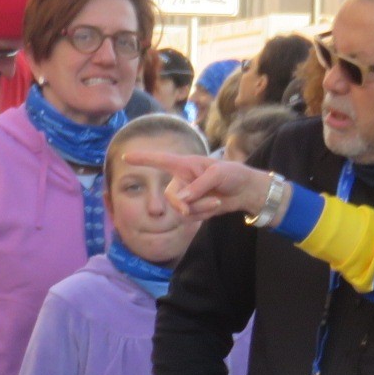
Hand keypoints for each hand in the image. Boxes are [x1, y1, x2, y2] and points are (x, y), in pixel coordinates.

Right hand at [124, 150, 274, 221]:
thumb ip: (198, 186)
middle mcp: (182, 180)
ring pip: (181, 209)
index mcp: (185, 165)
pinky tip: (215, 207)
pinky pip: (190, 217)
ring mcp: (187, 196)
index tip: (125, 158)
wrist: (247, 191)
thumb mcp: (218, 174)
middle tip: (188, 209)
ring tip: (216, 201)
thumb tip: (180, 201)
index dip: (142, 159)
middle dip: (181, 204)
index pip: (159, 161)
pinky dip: (204, 214)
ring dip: (199, 209)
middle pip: (170, 196)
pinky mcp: (194, 208)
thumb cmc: (234, 174)